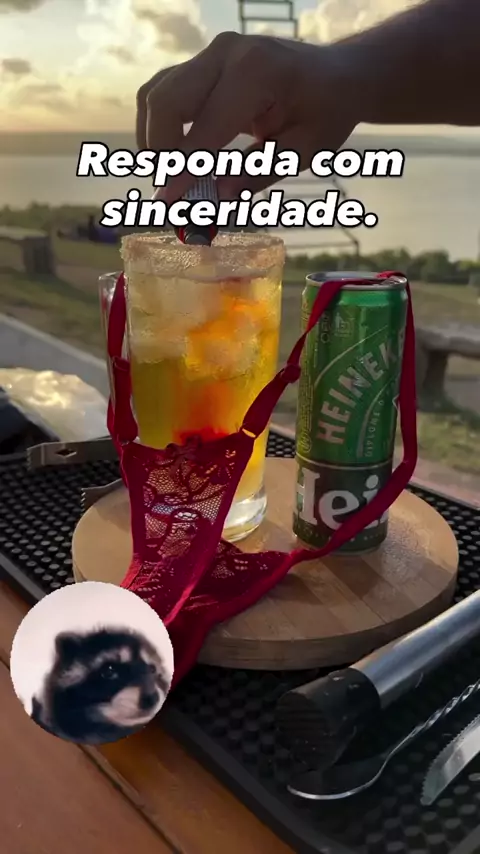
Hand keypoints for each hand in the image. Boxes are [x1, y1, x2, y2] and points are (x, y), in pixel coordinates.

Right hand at [136, 32, 358, 201]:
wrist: (336, 76)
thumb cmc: (326, 114)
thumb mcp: (304, 151)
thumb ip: (258, 173)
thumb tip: (218, 197)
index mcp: (257, 73)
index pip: (205, 127)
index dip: (183, 169)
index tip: (167, 203)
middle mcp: (227, 54)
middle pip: (166, 102)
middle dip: (161, 151)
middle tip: (172, 190)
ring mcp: (211, 53)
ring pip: (156, 94)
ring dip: (154, 138)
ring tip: (170, 173)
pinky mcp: (203, 62)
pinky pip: (163, 89)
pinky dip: (159, 124)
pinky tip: (173, 153)